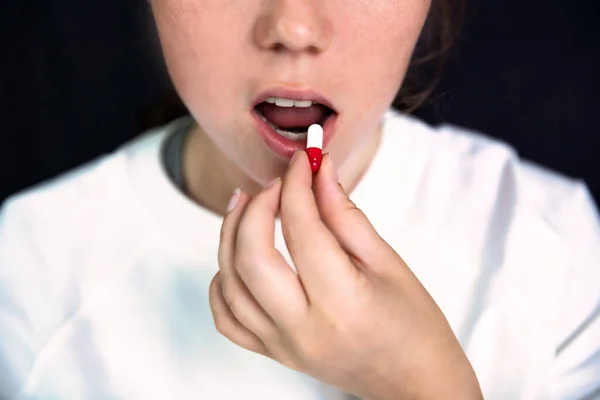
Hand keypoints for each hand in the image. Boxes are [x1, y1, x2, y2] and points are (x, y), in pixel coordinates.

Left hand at [209, 151, 482, 399]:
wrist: (414, 381)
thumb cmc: (413, 324)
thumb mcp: (388, 262)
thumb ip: (345, 215)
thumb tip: (319, 172)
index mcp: (344, 304)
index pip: (303, 230)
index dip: (298, 185)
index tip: (303, 160)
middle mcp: (303, 329)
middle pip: (252, 256)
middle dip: (258, 207)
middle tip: (276, 183)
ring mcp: (282, 345)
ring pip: (230, 283)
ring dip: (231, 235)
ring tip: (246, 204)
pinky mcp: (273, 352)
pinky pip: (226, 317)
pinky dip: (222, 280)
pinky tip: (236, 256)